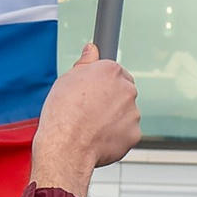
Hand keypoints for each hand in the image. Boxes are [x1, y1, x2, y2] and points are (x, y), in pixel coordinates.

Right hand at [28, 45, 139, 196]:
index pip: (115, 72)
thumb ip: (85, 63)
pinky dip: (116, 136)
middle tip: (90, 112)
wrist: (66, 147)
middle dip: (111, 100)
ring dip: (114, 119)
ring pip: (126, 113)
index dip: (102, 84)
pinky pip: (127, 133)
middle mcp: (127, 89)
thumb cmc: (62, 115)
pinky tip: (98, 139)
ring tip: (91, 128)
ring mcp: (133, 112)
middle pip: (123, 91)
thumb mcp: (66, 80)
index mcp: (110, 71)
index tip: (93, 93)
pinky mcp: (134, 134)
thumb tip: (91, 49)